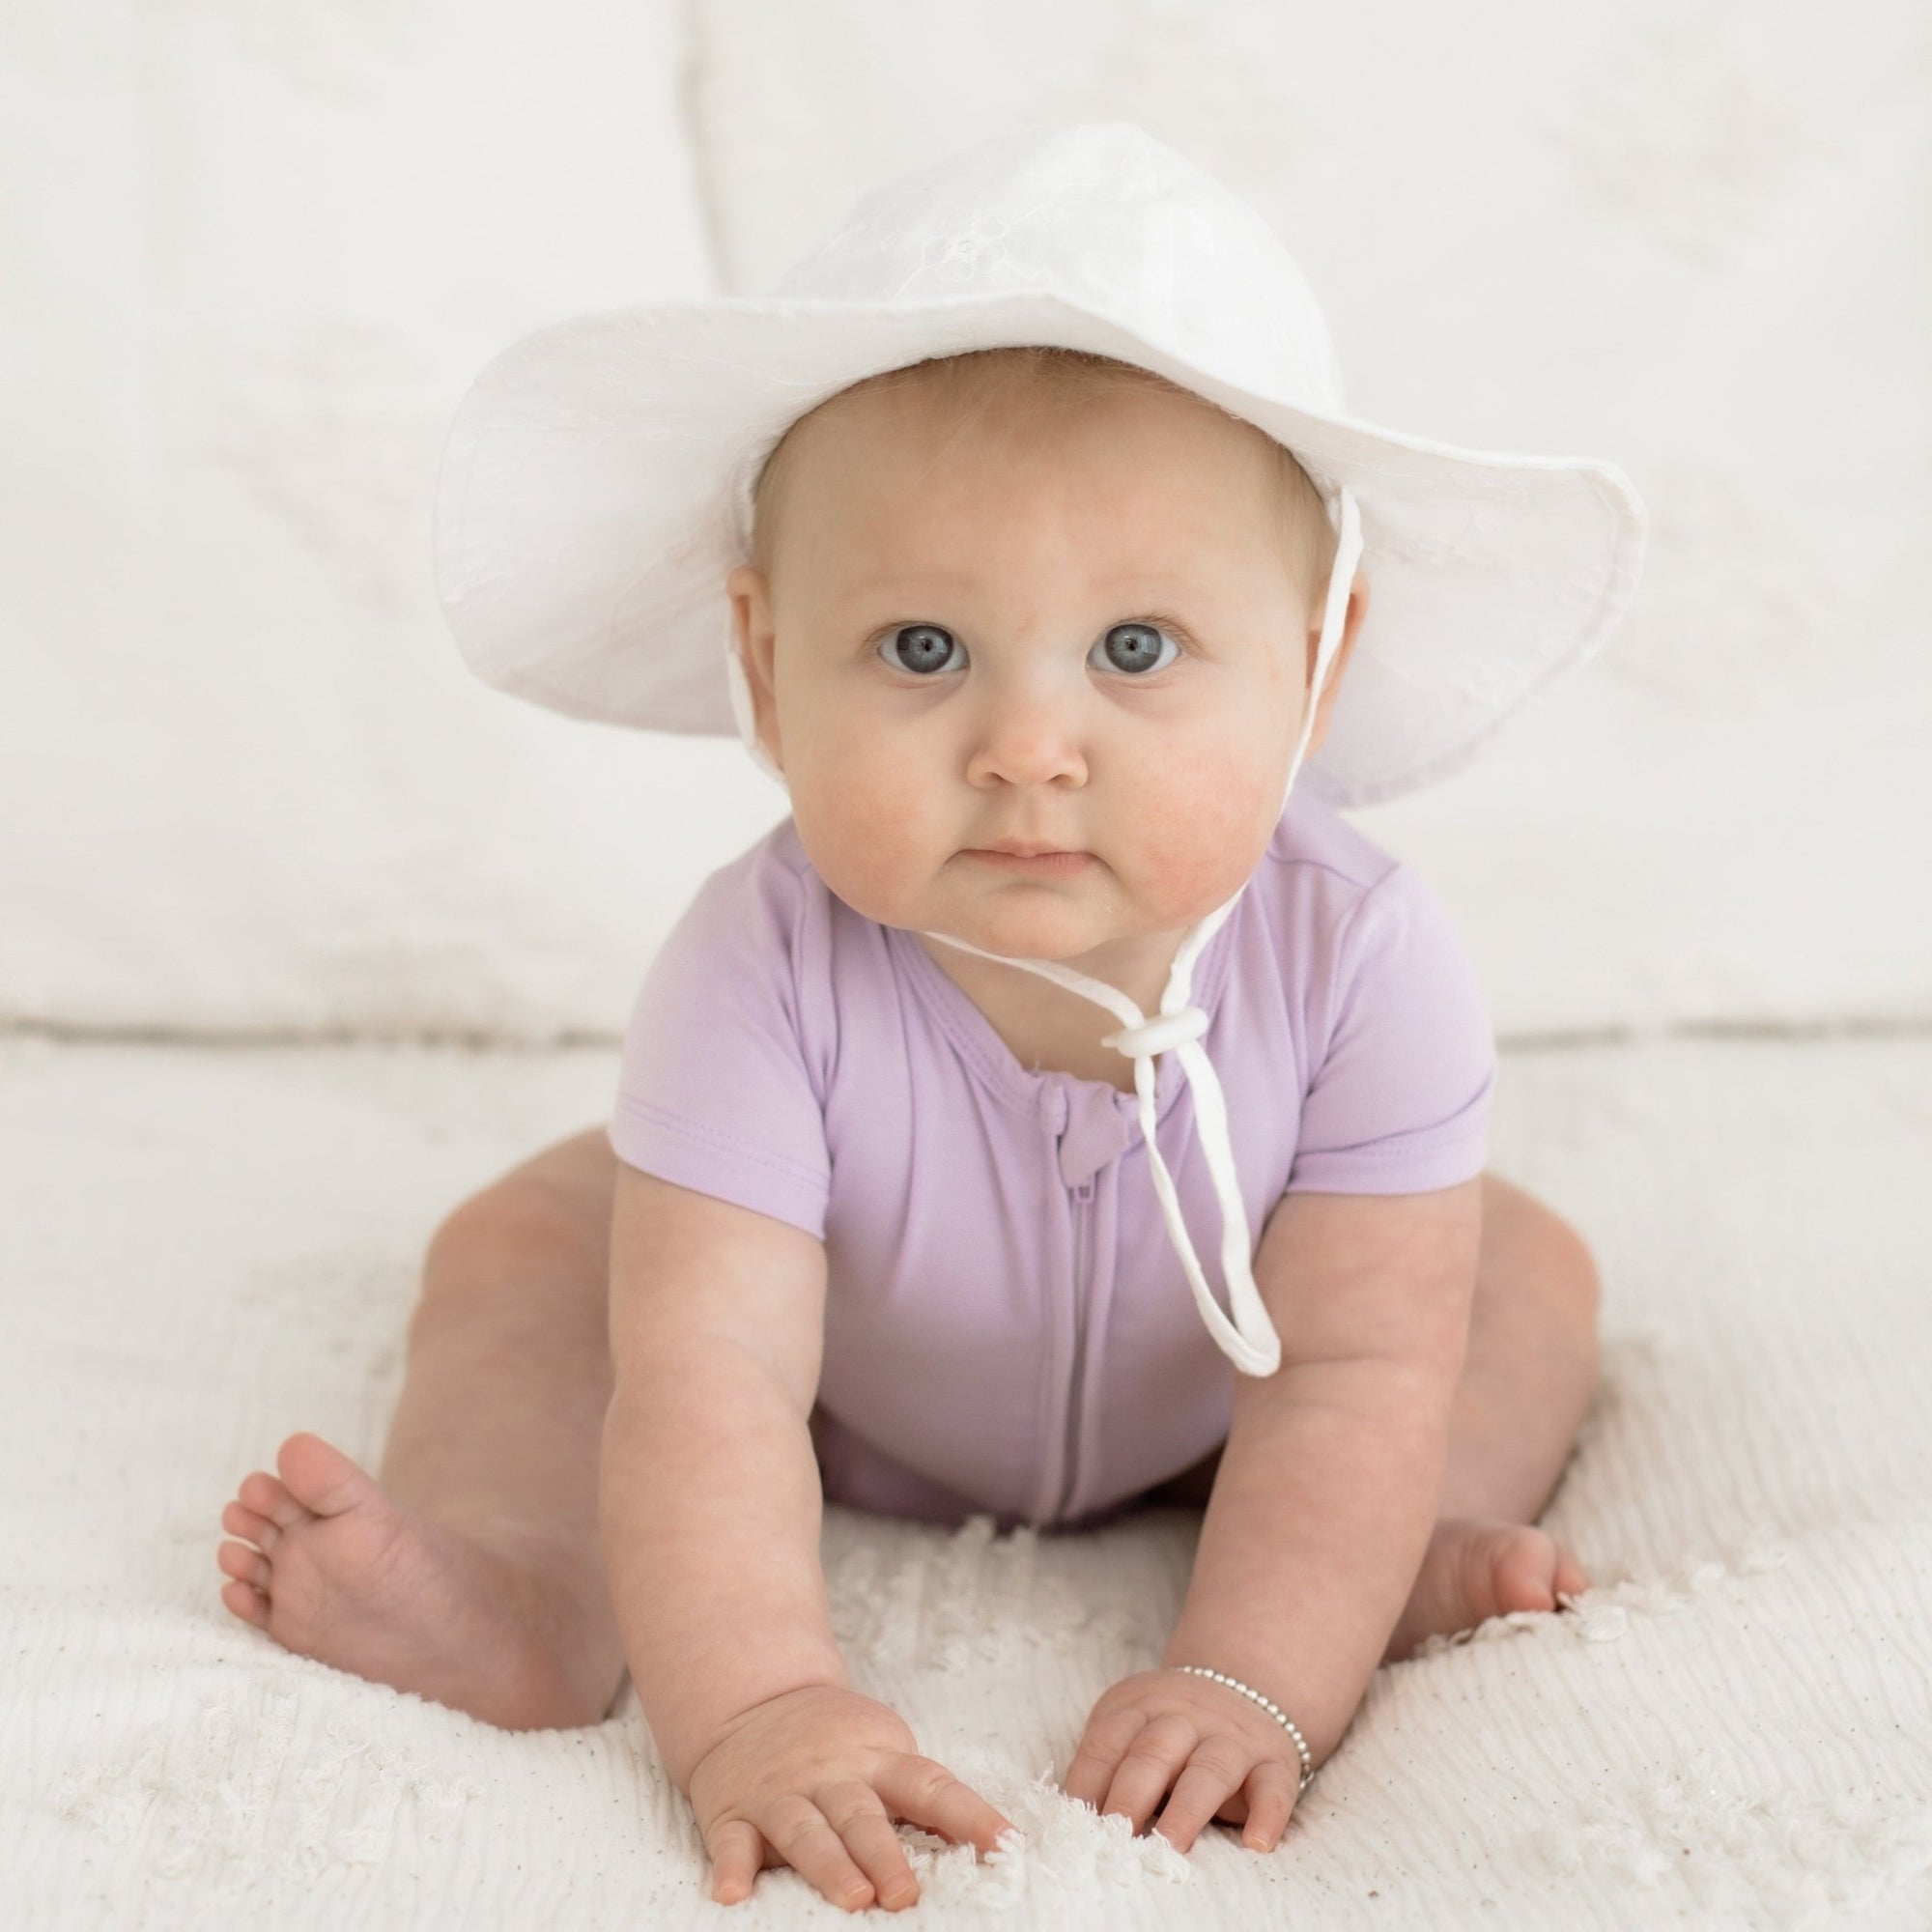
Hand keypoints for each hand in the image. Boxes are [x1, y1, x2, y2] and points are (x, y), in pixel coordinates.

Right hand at [686, 1682, 1018, 1910]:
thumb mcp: (883, 1751)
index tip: (1005, 1843)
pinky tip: (732, 1894)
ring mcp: (780, 1794)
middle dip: (884, 1855)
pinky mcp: (733, 1812)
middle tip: (905, 1894)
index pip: (930, 1786)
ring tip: (852, 1897)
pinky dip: (732, 1868)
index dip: (970, 1815)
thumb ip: (919, 1797)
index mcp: (877, 1760)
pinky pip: (731, 1843)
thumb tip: (988, 1843)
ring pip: (805, 1831)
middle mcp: (831, 1777)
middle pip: (861, 1815)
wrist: (753, 1699)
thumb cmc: (836, 1743)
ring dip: (828, 1866)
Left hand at [1061, 1667, 1306, 1853]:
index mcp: (1141, 1707)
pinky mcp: (1273, 1762)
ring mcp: (1232, 1738)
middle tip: (1114, 1834)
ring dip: (1188, 1809)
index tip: (1072, 1820)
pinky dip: (1269, 1815)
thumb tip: (1064, 1820)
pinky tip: (1257, 1844)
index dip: (1088, 1780)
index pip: (1107, 1741)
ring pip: (1210, 1770)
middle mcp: (1186, 1717)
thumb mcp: (1133, 1727)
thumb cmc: (1171, 1728)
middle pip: (1154, 1753)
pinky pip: (1274, 1787)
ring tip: (1171, 1846)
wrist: (1244, 1687)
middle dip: (1131, 1794)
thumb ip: (1107, 1765)